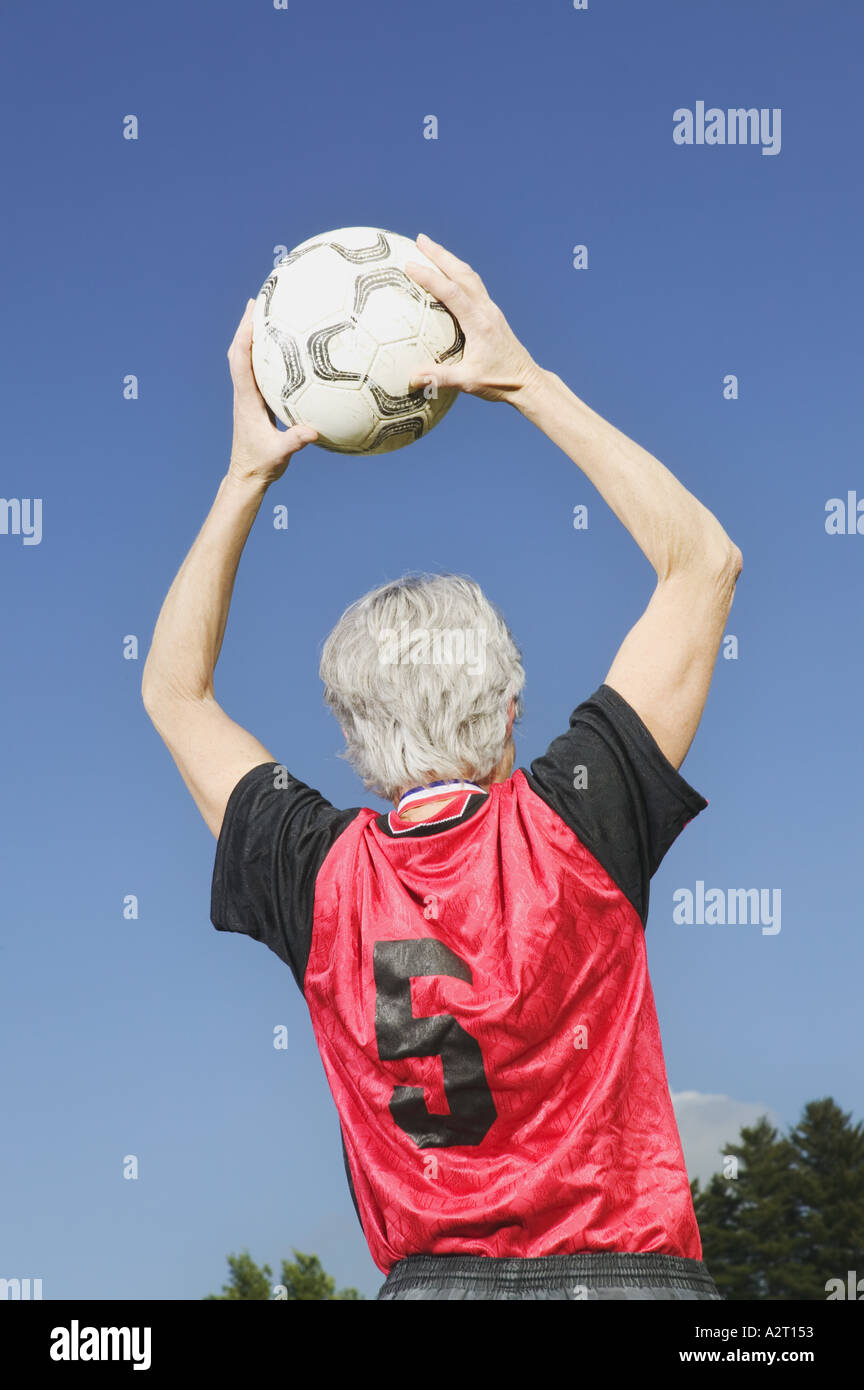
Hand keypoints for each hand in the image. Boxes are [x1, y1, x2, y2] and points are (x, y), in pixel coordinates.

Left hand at [226, 300, 317, 484]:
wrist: (247, 476)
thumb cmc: (261, 465)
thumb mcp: (280, 455)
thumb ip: (294, 442)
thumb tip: (313, 431)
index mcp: (246, 400)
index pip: (241, 360)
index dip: (245, 335)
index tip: (254, 312)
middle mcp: (244, 393)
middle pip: (239, 350)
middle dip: (246, 324)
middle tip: (258, 300)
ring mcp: (248, 396)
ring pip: (245, 358)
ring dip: (252, 335)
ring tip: (266, 314)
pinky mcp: (255, 402)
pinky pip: (257, 370)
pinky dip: (264, 353)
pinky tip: (282, 348)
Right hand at [404, 234, 543, 404]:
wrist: (527, 382)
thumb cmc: (499, 383)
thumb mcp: (468, 383)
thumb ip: (440, 379)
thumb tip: (412, 378)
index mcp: (479, 324)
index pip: (452, 292)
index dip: (430, 277)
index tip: (409, 265)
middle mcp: (486, 311)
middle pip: (462, 273)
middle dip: (441, 254)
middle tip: (420, 239)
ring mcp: (491, 310)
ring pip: (470, 276)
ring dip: (450, 260)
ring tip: (430, 248)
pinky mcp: (492, 314)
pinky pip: (473, 286)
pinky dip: (458, 273)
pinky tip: (448, 273)